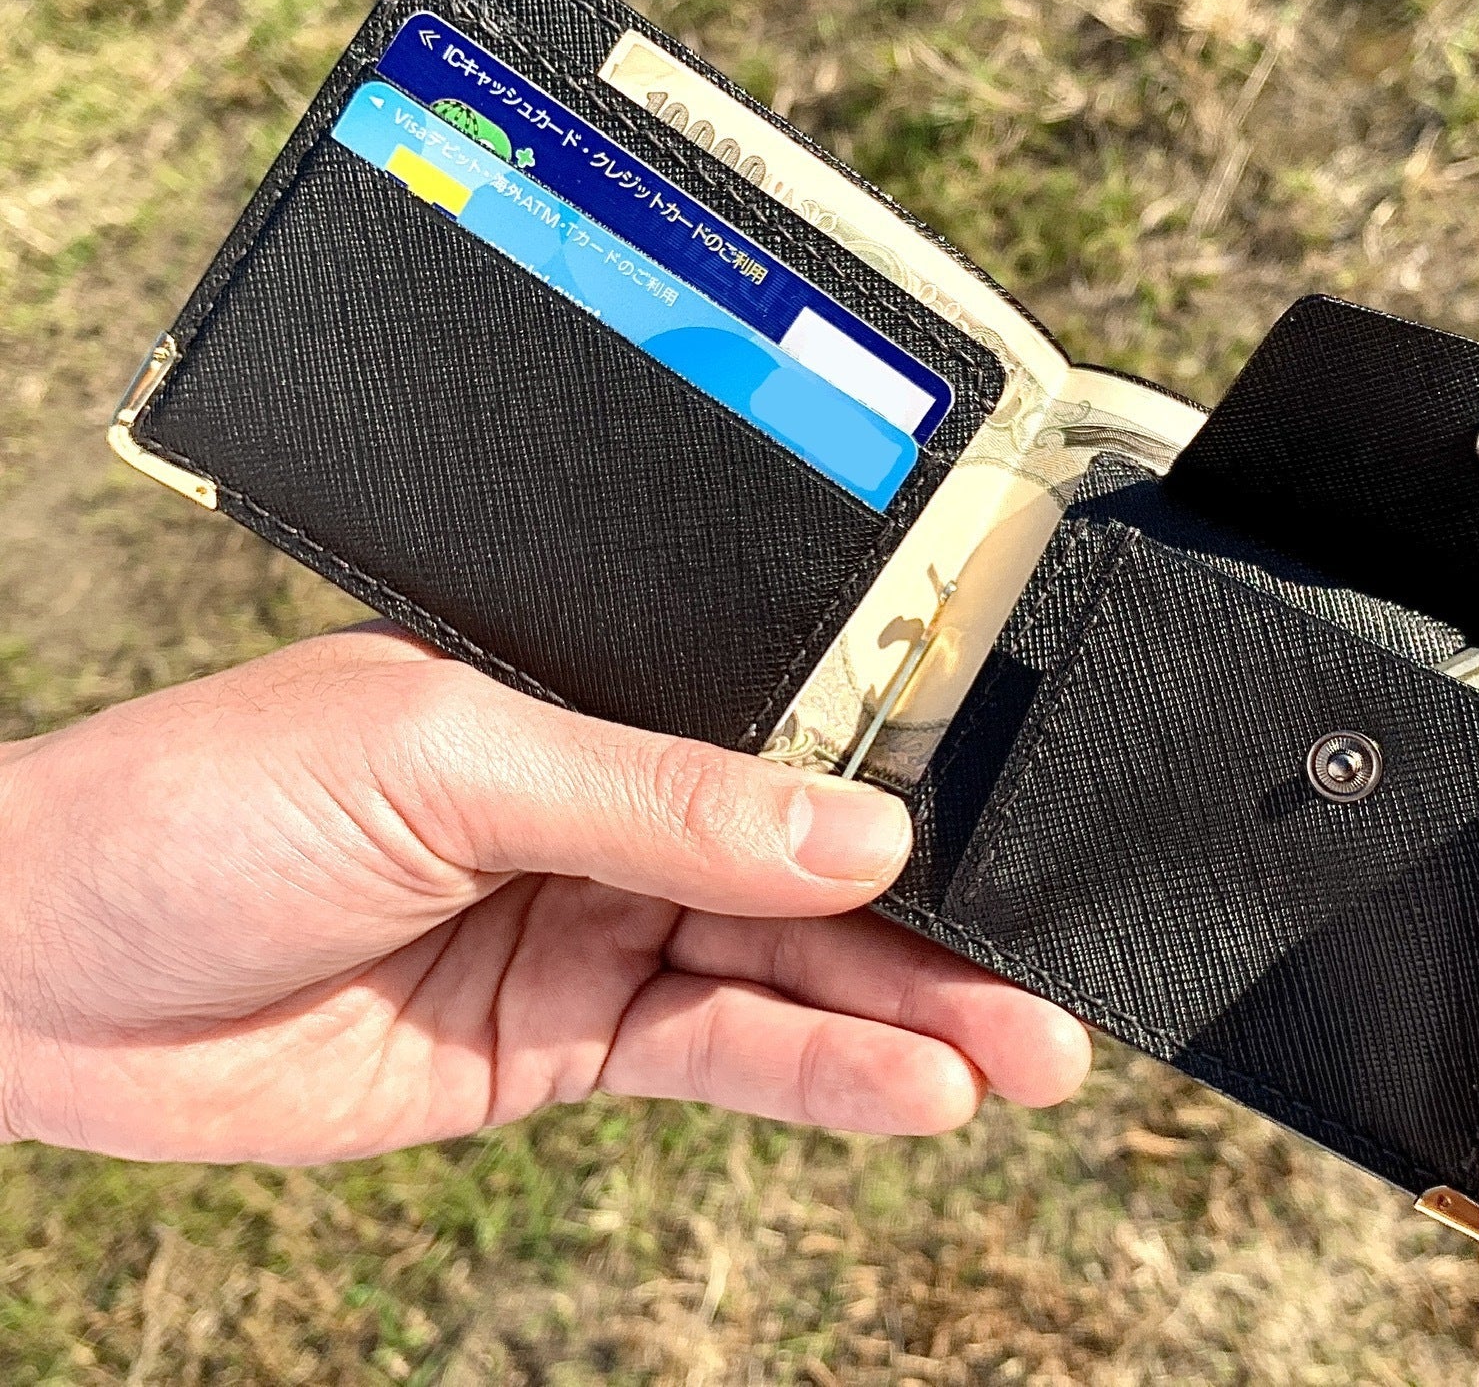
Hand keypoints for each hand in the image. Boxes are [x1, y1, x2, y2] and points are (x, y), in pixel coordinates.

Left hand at [0, 626, 1090, 1163]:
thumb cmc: (197, 809)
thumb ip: (660, 804)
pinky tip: (912, 1094)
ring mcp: (591, 932)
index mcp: (585, 703)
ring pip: (786, 976)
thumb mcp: (443, 761)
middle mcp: (606, 815)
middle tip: (1057, 987)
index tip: (1018, 841)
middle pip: (809, 875)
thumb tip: (858, 833)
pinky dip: (819, 1079)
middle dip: (937, 933)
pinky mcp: (564, 1045)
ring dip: (906, 1020)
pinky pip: (719, 1058)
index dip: (906, 795)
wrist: (30, 979)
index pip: (785, 744)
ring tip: (1026, 1056)